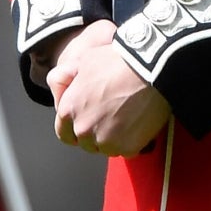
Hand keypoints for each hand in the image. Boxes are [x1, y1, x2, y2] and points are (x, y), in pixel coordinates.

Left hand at [49, 22, 171, 155]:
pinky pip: (126, 150)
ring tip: (125, 116)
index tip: (88, 118)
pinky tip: (137, 122)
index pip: (64, 133)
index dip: (75, 125)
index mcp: (69, 110)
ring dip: (112, 138)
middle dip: (95, 132)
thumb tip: (58, 90)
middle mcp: (84, 129)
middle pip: (85, 142)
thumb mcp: (83, 60)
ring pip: (105, 147)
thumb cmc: (118, 60)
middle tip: (110, 113)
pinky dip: (130, 140)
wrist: (152, 68)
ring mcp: (106, 141)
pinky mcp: (128, 148)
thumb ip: (64, 78)